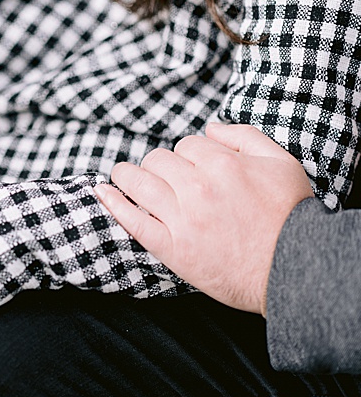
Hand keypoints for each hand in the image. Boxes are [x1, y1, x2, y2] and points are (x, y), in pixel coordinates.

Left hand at [94, 122, 313, 314]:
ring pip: (137, 182)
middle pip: (157, 160)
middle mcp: (197, 188)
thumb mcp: (281, 163)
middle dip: (159, 165)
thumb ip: (244, 137)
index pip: (185, 144)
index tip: (195, 169)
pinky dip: (113, 204)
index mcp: (223, 164)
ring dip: (127, 176)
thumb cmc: (291, 215)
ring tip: (124, 177)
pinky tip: (101, 192)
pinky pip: (132, 221)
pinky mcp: (171, 248)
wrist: (295, 270)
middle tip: (165, 178)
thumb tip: (209, 127)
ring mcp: (181, 219)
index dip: (189, 155)